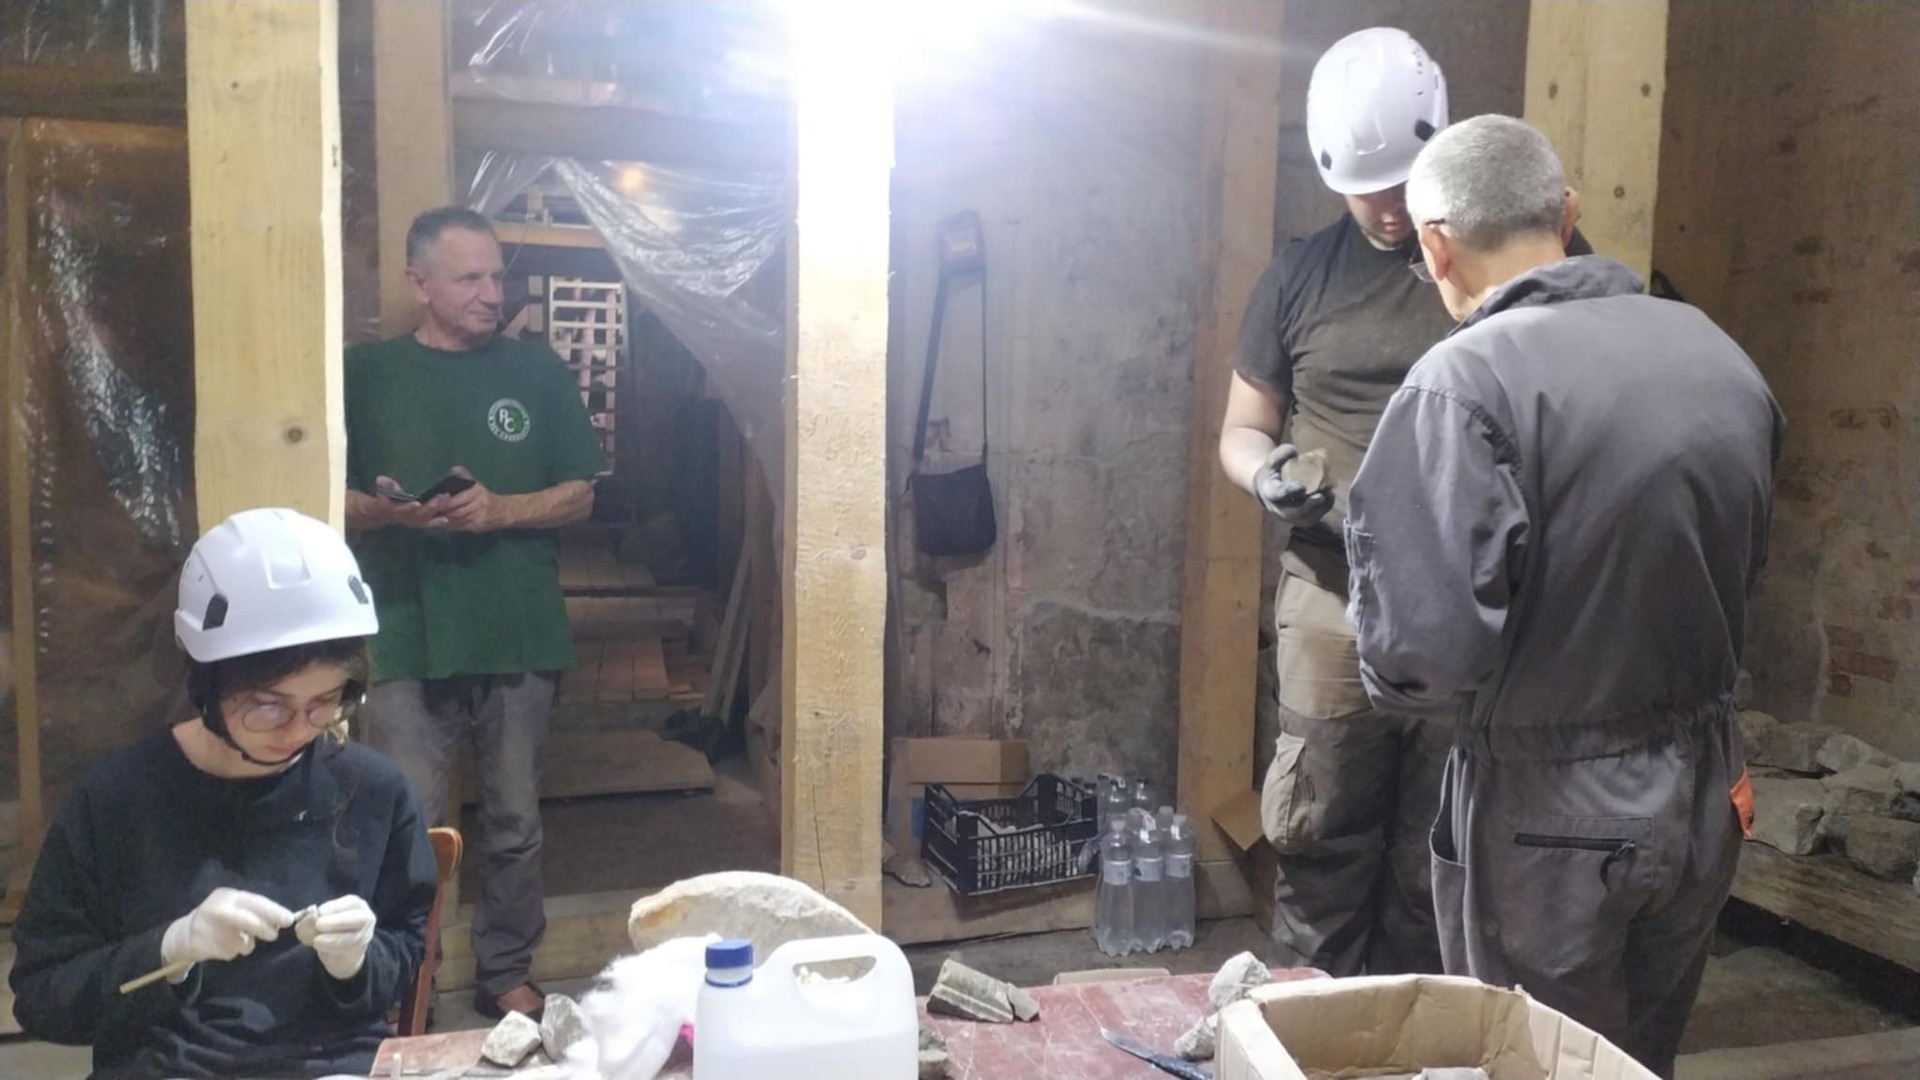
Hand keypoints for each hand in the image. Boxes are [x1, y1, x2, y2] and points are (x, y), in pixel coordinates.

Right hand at [160, 888, 293, 978]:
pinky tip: (223, 946)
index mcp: (228, 896)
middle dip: (264, 929)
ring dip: (247, 945)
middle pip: (248, 920)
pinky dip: (232, 952)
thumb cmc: (220, 919)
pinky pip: (229, 953)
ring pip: (241, 941)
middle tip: (273, 935)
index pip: (256, 902)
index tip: (289, 920)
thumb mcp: (235, 907)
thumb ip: (255, 911)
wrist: (185, 933)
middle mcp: (217, 909)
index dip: (274, 911)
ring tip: (240, 940)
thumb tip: (283, 919)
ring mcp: (208, 927)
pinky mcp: (202, 945)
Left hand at [307, 895, 377, 980]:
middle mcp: (366, 918)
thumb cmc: (331, 929)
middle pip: (358, 918)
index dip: (335, 906)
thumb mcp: (326, 918)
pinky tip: (319, 945)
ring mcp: (365, 935)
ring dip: (333, 938)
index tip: (320, 911)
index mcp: (357, 905)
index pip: (351, 902)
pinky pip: (347, 949)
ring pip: (353, 937)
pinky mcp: (359, 950)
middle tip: (318, 924)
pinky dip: (332, 948)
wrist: (343, 953)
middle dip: (337, 921)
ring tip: (316, 940)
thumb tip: (299, 916)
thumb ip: (316, 916)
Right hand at [373, 476, 454, 529]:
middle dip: (431, 506)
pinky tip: (447, 518)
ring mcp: (414, 521)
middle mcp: (405, 518)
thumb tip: (380, 479)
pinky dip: (438, 522)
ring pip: (426, 518)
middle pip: (419, 514)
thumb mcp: (383, 491)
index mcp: (395, 509)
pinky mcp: (421, 523)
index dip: (408, 507)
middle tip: (442, 495)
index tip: (416, 503)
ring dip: (437, 510)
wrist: (385, 513)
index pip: (401, 509)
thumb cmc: (386, 498)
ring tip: (446, 498)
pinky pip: (430, 523)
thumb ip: (385, 486)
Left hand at [439, 467, 509, 532]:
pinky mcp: (477, 527)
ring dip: (444, 520)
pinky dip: (450, 526)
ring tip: (433, 518)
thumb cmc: (485, 497)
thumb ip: (464, 477)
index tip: (433, 501)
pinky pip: (460, 527)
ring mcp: (479, 517)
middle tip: (429, 512)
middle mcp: (479, 504)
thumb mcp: (476, 485)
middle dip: (442, 512)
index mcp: (477, 492)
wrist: (503, 512)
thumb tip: (454, 469)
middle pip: (456, 510)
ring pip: (457, 520)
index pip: (458, 498)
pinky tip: (442, 524)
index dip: (445, 502)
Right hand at [1252, 444, 1333, 524]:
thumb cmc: (1272, 471)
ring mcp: (1288, 516)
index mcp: (1269, 492)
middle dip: (1308, 506)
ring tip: (1330, 496)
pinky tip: (1330, 499)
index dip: (1289, 492)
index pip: (1278, 494)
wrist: (1267, 487)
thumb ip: (1281, 454)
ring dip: (1319, 510)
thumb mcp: (1272, 459)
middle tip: (1321, 497)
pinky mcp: (1299, 519)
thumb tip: (1294, 452)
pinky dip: (1322, 511)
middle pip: (1292, 513)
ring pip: (1304, 519)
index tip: (1301, 487)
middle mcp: (1277, 508)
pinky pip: (1311, 520)